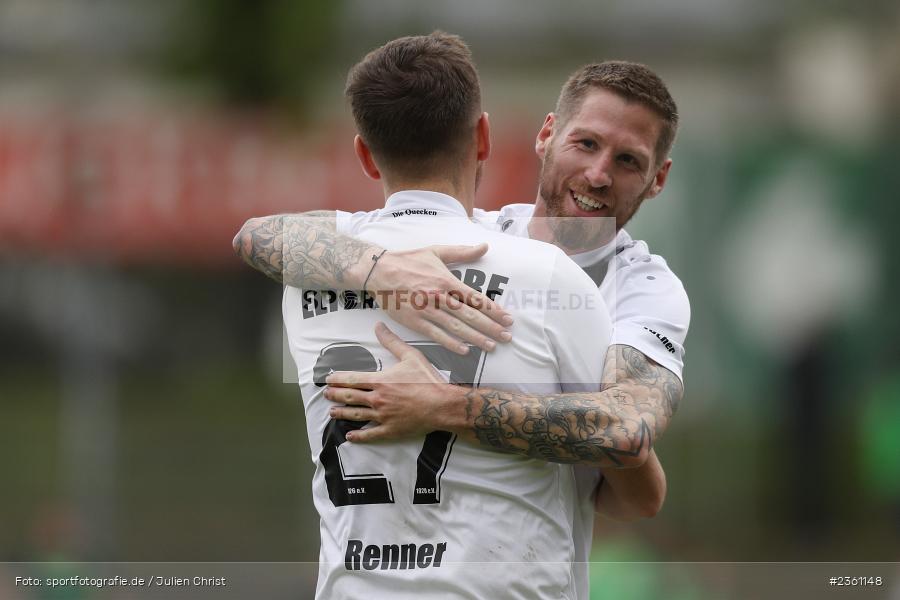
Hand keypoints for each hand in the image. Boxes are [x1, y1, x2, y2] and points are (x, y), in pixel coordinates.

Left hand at [325, 322, 465, 441]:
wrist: (442, 405)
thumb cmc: (428, 380)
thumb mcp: (410, 356)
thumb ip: (392, 341)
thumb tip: (379, 326)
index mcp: (380, 381)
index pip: (351, 380)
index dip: (337, 379)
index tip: (328, 379)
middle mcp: (377, 399)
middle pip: (349, 397)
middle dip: (335, 395)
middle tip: (326, 394)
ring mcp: (382, 416)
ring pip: (355, 415)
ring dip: (341, 413)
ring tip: (332, 412)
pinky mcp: (390, 430)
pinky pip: (369, 434)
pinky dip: (358, 436)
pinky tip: (349, 436)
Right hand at [367, 244, 512, 354]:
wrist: (379, 271)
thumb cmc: (409, 260)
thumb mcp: (436, 251)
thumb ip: (462, 252)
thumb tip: (484, 246)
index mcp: (446, 280)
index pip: (476, 299)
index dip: (493, 310)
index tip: (508, 319)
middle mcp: (439, 297)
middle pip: (470, 316)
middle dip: (491, 327)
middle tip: (507, 337)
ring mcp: (426, 310)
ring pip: (456, 328)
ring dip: (476, 338)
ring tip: (492, 347)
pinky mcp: (414, 321)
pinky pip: (436, 335)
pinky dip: (451, 344)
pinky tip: (465, 351)